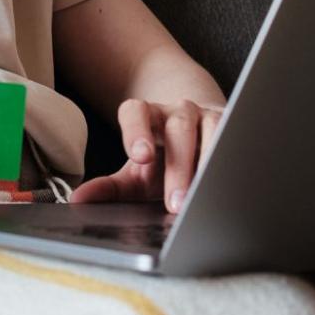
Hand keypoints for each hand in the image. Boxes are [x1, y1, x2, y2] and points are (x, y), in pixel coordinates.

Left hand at [67, 97, 222, 213]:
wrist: (197, 138)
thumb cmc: (164, 161)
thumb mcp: (135, 175)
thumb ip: (108, 187)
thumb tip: (77, 200)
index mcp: (149, 117)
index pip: (136, 111)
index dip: (136, 131)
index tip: (139, 155)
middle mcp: (179, 112)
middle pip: (177, 129)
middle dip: (178, 167)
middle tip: (175, 202)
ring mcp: (209, 116)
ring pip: (212, 132)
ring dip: (208, 165)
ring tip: (205, 198)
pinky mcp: (234, 126)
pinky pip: (237, 140)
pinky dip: (233, 162)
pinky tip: (232, 184)